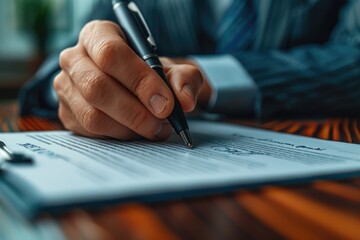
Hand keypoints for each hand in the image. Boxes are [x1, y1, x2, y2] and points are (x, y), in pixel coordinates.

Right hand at [54, 20, 206, 139]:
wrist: (136, 89)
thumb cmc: (151, 74)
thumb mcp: (173, 69)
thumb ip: (184, 79)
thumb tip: (185, 100)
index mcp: (98, 35)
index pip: (111, 54)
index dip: (140, 81)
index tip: (165, 104)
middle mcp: (75, 58)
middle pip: (97, 87)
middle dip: (136, 112)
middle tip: (162, 124)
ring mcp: (66, 87)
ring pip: (93, 115)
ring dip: (129, 128)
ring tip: (154, 129)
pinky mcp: (67, 113)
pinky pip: (90, 132)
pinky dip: (119, 136)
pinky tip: (136, 132)